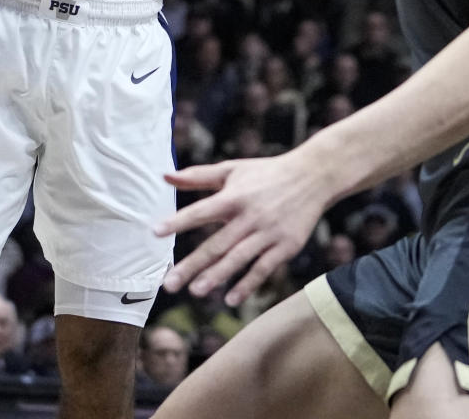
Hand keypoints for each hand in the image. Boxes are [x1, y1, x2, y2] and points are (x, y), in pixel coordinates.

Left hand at [155, 150, 327, 305]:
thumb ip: (198, 176)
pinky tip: (231, 298)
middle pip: (217, 244)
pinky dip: (248, 284)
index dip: (178, 221)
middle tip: (168, 284)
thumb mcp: (233, 169)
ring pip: (239, 259)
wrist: (313, 176)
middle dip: (192, 265)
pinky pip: (263, 268)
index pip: (201, 210)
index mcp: (234, 196)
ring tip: (196, 291)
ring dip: (217, 277)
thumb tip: (165, 175)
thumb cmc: (266, 173)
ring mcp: (269, 233)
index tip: (155, 232)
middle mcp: (250, 216)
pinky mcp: (286, 246)